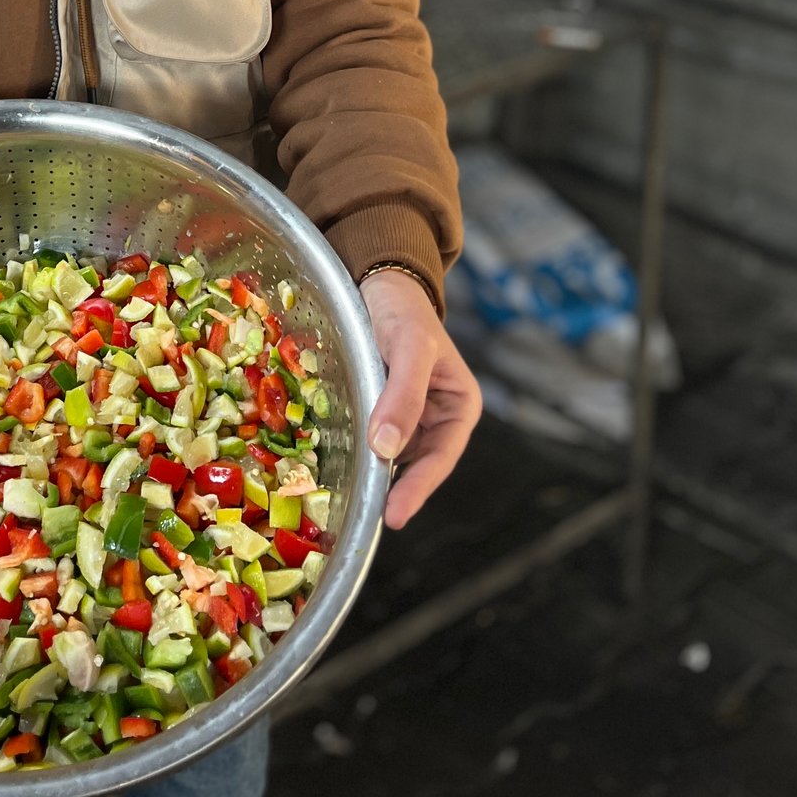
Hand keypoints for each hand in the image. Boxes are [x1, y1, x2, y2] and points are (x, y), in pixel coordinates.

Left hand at [358, 269, 481, 529]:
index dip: (418, 489)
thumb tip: (386, 449)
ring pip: (391, 454)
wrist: (378, 280)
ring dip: (372, 473)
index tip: (394, 516)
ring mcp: (407, 414)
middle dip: (392, 489)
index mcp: (459, 406)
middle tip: (364, 515)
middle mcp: (436, 416)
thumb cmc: (404, 309)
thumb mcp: (410, 346)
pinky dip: (357, 450)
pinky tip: (337, 464)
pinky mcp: (378, 407)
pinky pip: (370, 435)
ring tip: (347, 500)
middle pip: (415, 463)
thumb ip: (402, 395)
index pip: (441, 458)